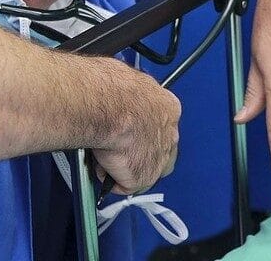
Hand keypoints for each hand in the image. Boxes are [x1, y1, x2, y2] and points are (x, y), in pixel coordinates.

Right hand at [92, 75, 180, 194]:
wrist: (110, 105)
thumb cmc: (113, 89)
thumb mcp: (127, 85)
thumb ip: (129, 99)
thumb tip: (115, 96)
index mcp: (168, 107)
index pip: (161, 125)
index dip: (142, 131)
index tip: (127, 132)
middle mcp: (169, 134)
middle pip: (158, 150)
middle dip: (138, 153)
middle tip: (116, 150)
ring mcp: (158, 157)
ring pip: (143, 169)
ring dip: (124, 168)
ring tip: (103, 158)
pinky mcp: (144, 176)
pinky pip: (126, 185)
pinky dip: (111, 179)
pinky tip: (100, 166)